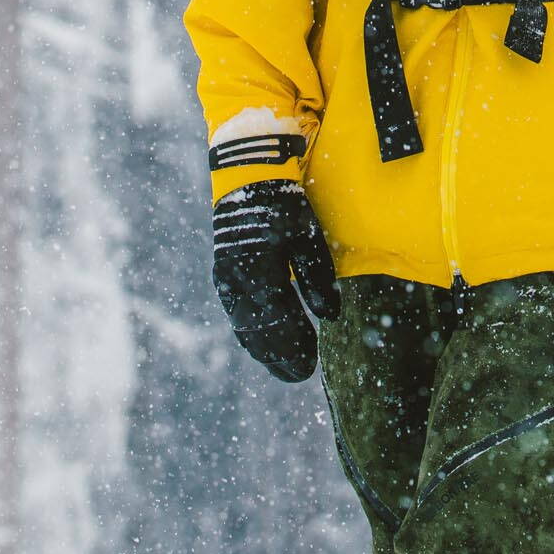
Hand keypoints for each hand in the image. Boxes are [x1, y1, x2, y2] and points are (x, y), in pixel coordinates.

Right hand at [212, 180, 340, 381]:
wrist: (245, 176)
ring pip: (244, 328)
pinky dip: (250, 334)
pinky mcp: (223, 275)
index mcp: (262, 274)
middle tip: (299, 376)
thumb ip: (318, 278)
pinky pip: (236, 315)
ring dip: (263, 351)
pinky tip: (260, 345)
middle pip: (259, 334)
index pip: (280, 324)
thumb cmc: (283, 205)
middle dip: (280, 358)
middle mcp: (239, 283)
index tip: (310, 367)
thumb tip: (330, 316)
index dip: (295, 348)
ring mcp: (227, 280)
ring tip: (282, 366)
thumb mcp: (307, 237)